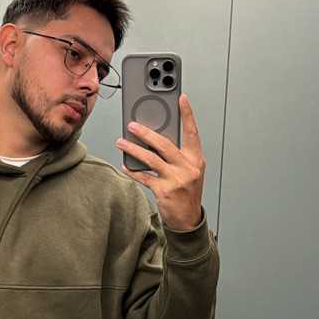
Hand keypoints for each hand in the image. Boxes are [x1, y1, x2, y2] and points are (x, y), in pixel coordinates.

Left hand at [116, 93, 205, 230]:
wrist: (188, 219)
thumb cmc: (188, 193)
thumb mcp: (190, 171)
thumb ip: (178, 156)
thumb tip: (156, 140)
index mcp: (196, 159)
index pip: (192, 132)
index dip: (187, 115)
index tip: (181, 99)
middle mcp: (188, 167)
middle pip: (164, 144)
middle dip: (146, 133)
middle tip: (132, 125)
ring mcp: (175, 179)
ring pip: (151, 159)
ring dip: (133, 149)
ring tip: (121, 142)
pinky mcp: (163, 191)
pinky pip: (144, 177)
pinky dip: (132, 171)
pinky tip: (125, 165)